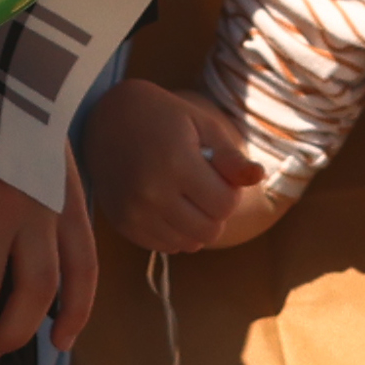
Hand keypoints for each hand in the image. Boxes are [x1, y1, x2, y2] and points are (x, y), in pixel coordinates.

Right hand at [78, 75, 262, 257]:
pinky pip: (166, 247)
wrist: (107, 119)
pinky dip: (176, 233)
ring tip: (186, 195)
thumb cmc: (162, 117)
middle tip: (203, 186)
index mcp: (176, 162)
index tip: (217, 173)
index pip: (225, 205)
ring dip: (197, 224)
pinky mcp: (124, 225)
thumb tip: (257, 177)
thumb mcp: (201, 124)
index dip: (229, 191)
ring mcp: (135, 212)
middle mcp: (152, 192)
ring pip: (189, 243)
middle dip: (215, 211)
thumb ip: (230, 156)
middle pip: (209, 230)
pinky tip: (168, 206)